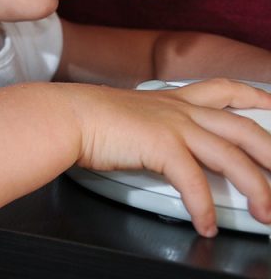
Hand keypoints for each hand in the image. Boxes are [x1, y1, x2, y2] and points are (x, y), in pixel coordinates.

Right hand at [67, 78, 270, 236]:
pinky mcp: (162, 146)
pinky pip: (194, 182)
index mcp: (171, 100)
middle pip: (244, 127)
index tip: (269, 104)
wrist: (64, 116)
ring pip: (232, 156)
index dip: (253, 95)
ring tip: (266, 213)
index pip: (223, 89)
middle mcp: (179, 109)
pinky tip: (206, 224)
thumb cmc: (82, 117)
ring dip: (256, 188)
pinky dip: (204, 208)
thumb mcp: (124, 114)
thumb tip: (146, 143)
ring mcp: (173, 125)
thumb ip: (146, 125)